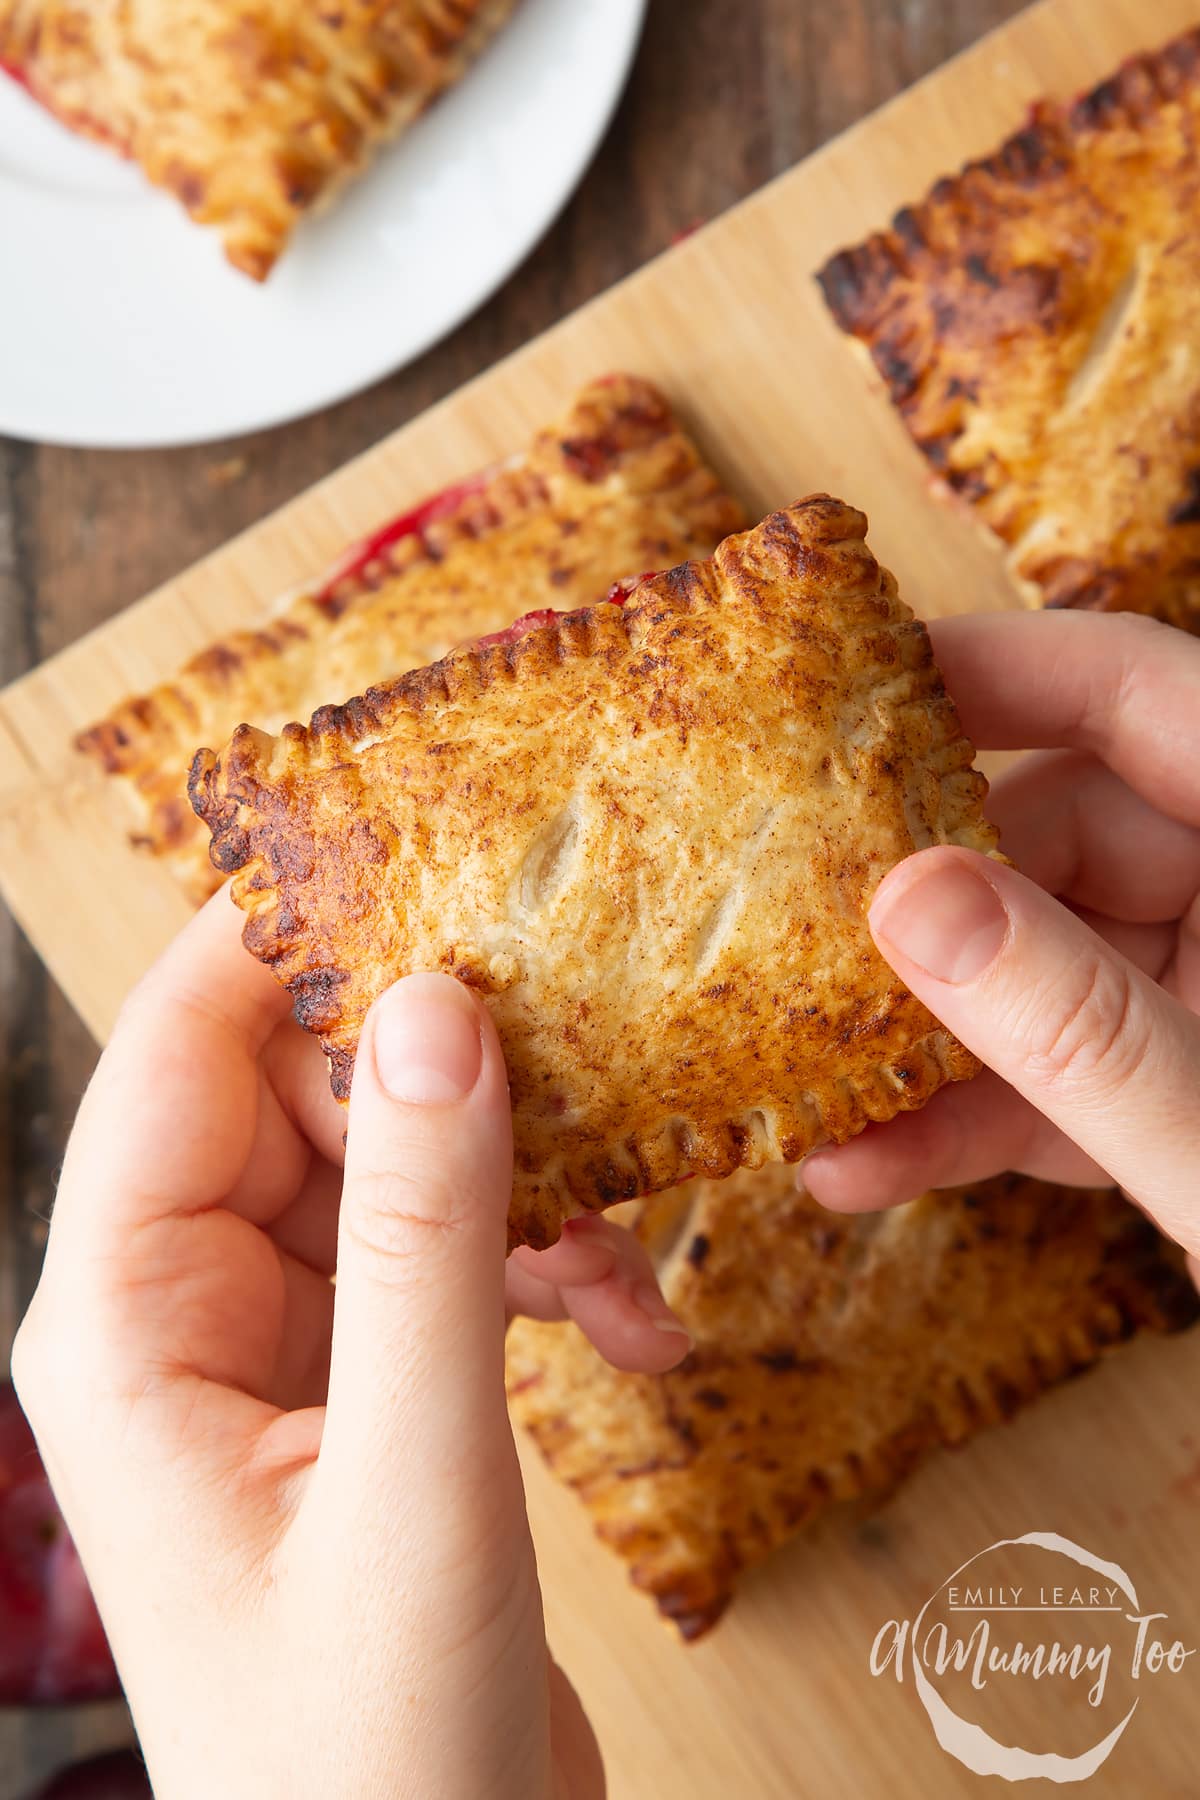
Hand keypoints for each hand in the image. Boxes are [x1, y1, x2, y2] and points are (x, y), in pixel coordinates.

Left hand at [12, 894, 689, 1799]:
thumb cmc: (373, 1751)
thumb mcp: (414, 1474)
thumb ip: (425, 1235)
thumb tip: (433, 1007)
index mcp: (125, 1324)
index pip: (177, 1058)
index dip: (279, 942)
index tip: (411, 848)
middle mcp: (182, 1317)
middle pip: (303, 1100)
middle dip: (444, 1081)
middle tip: (586, 1066)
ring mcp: (275, 1353)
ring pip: (392, 1176)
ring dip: (517, 1192)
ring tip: (630, 1252)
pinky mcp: (362, 1390)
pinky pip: (443, 1264)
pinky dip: (540, 1274)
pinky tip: (637, 1334)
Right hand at [803, 611, 1199, 1273]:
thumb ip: (1080, 1029)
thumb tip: (907, 898)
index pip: (1132, 691)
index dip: (986, 673)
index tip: (838, 699)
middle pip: (1050, 844)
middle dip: (919, 924)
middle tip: (785, 969)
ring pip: (1035, 967)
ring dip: (927, 1049)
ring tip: (811, 1115)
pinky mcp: (1184, 1079)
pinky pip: (1060, 1064)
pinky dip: (976, 1117)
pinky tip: (871, 1167)